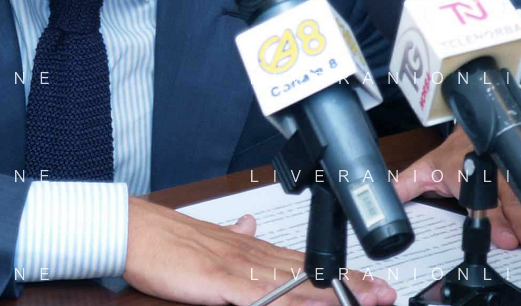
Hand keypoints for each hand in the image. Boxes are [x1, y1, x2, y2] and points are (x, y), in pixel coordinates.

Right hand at [123, 196, 396, 305]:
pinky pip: (265, 297)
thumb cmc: (165, 240)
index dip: (338, 274)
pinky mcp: (222, 281)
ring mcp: (238, 267)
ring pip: (296, 284)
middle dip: (350, 286)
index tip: (368, 281)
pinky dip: (291, 303)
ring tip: (367, 300)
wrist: (134, 229)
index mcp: (248, 247)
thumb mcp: (206, 237)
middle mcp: (251, 254)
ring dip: (333, 295)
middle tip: (386, 292)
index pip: (303, 262)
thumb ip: (231, 236)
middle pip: (310, 274)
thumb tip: (248, 224)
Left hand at [392, 129, 520, 253]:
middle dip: (520, 221)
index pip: (479, 196)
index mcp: (461, 169)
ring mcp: (506, 165)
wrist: (472, 129)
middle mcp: (486, 167)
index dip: (492, 217)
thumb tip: (384, 201)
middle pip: (506, 195)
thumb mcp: (425, 170)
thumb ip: (405, 187)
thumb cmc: (450, 156)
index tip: (504, 238)